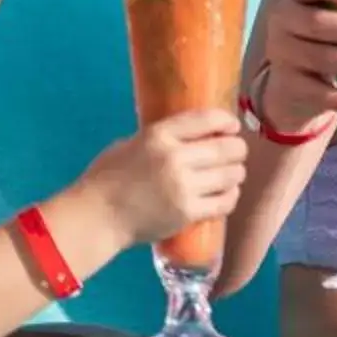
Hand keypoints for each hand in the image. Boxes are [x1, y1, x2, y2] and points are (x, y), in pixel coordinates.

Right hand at [74, 110, 244, 250]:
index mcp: (159, 135)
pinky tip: (227, 194)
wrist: (98, 217)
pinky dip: (231, 196)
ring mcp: (183, 187)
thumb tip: (190, 136)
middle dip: (238, 149)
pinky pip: (224, 202)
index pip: (206, 119)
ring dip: (237, 173)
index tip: (232, 126)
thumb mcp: (132, 143)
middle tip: (237, 152)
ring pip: (230, 175)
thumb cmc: (108, 177)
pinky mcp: (188, 213)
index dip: (226, 122)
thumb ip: (161, 138)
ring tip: (233, 174)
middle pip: (226, 148)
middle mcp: (175, 158)